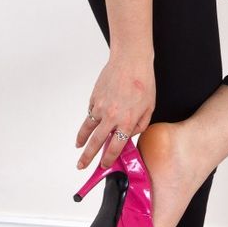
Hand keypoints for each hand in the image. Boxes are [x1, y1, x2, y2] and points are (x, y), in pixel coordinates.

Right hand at [74, 51, 155, 170]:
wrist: (130, 61)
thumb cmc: (143, 82)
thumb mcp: (149, 107)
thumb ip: (140, 125)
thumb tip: (129, 135)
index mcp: (127, 122)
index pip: (115, 147)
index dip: (108, 159)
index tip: (104, 165)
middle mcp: (111, 117)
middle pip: (96, 142)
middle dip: (88, 157)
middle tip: (82, 165)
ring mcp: (100, 107)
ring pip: (87, 128)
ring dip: (82, 140)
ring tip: (78, 148)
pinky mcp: (94, 97)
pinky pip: (90, 112)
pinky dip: (89, 120)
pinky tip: (89, 124)